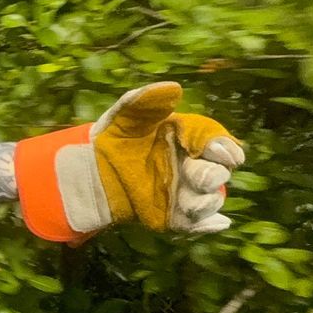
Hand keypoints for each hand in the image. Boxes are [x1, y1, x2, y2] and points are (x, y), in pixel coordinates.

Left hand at [16, 82, 245, 242]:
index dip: (223, 146)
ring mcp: (184, 193)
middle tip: (200, 175)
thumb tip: (173, 87)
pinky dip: (207, 225)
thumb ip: (146, 101)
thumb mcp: (125, 115)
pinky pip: (195, 224)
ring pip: (208, 201)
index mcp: (188, 140)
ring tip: (194, 201)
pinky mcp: (172, 216)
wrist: (90, 171)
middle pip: (215, 173)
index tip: (218, 149)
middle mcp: (192, 167)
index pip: (215, 142)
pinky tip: (214, 223)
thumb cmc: (113, 138)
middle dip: (212, 175)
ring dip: (207, 202)